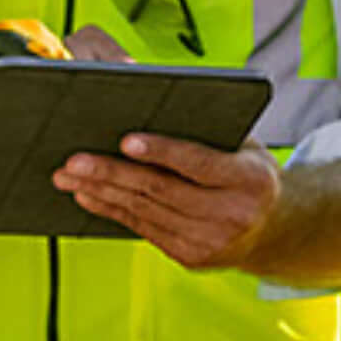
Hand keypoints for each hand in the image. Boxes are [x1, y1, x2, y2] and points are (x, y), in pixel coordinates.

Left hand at [57, 133, 277, 270]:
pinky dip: (112, 210)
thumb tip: (138, 83)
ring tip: (69, 175)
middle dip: (112, 173)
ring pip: (145, 211)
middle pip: (161, 190)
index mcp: (250, 180)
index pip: (199, 163)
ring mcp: (211, 241)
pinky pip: (143, 229)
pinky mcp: (191, 257)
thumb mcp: (242, 143)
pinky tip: (88, 194)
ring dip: (101, 191)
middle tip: (74, 160)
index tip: (125, 140)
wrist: (272, 228)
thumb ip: (202, 123)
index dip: (162, 151)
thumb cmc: (247, 170)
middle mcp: (232, 214)